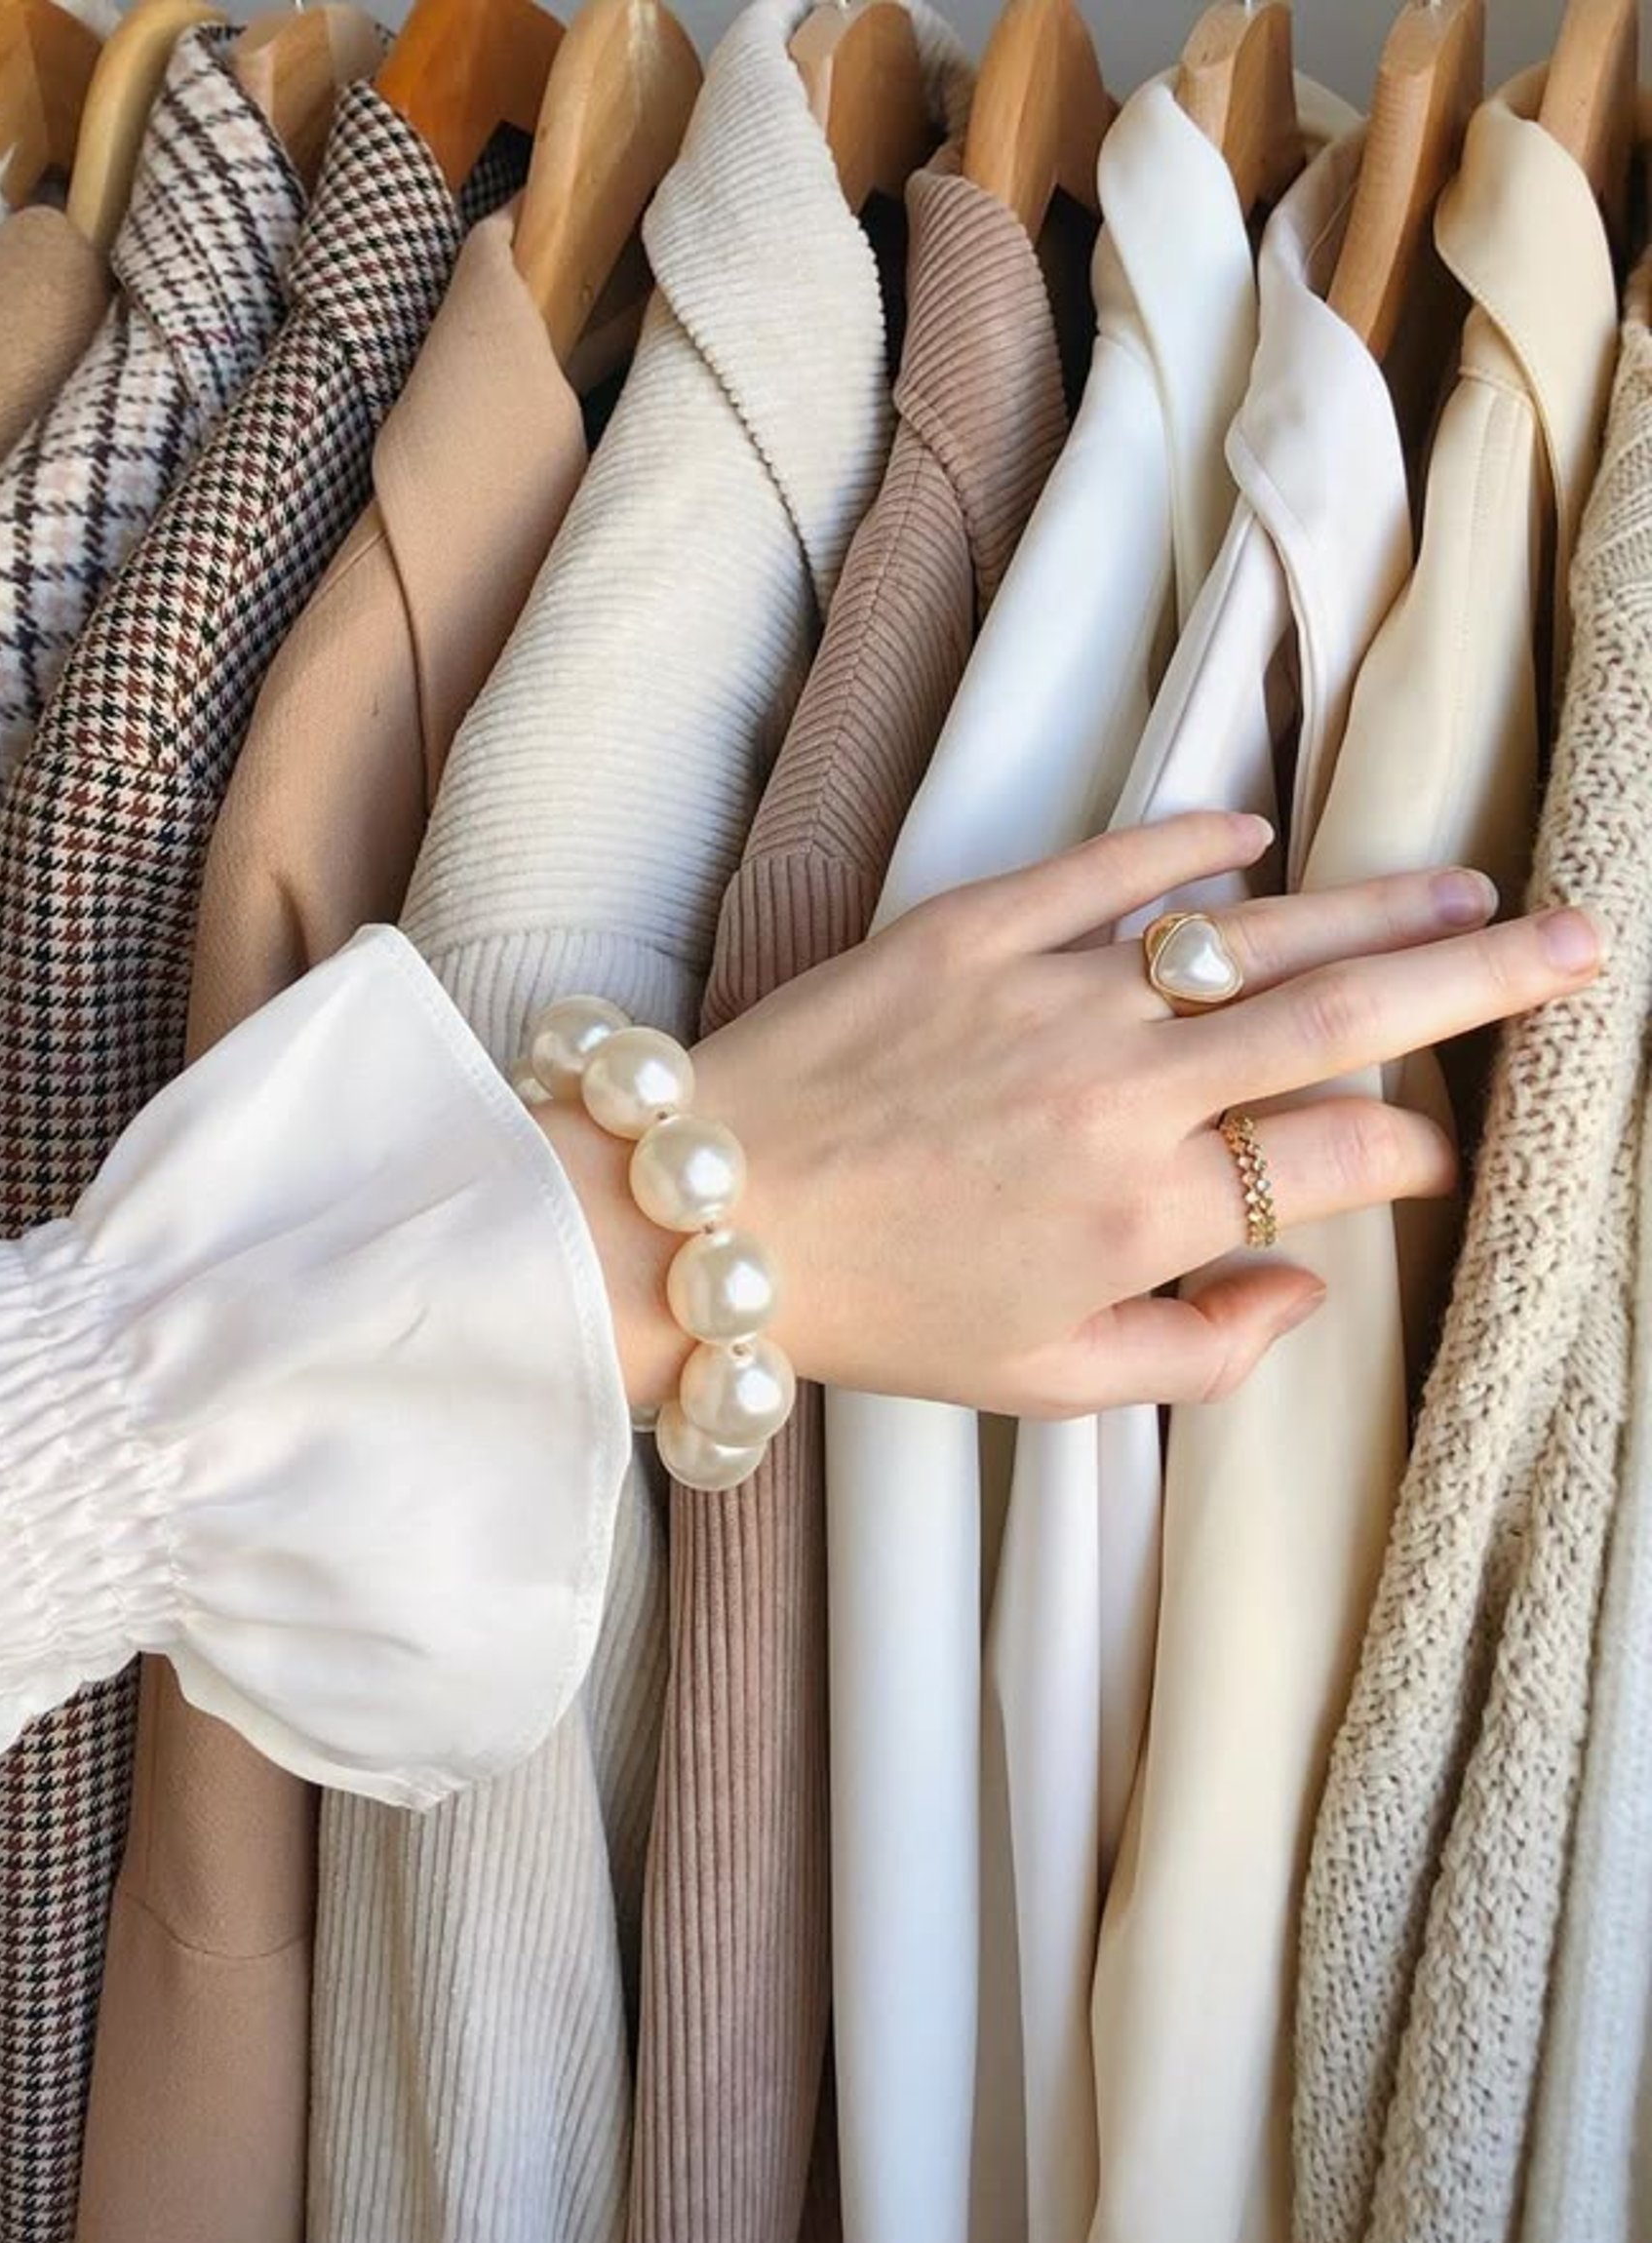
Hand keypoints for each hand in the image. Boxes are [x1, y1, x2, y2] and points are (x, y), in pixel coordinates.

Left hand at [539, 812, 1603, 1416]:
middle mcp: (1120, 1090)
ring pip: (1250, 931)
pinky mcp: (969, 928)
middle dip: (1479, 977)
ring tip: (1464, 887)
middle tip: (1578, 943)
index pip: (1342, 1155)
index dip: (1418, 1149)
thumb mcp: (1045, 1386)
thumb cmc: (874, 1313)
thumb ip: (1200, 1353)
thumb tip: (1306, 1292)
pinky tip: (1255, 837)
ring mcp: (1048, 994)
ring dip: (1370, 905)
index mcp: (1145, 1212)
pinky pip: (1110, 868)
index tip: (1437, 1148)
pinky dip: (1190, 844)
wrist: (699, 1219)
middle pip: (1343, 1013)